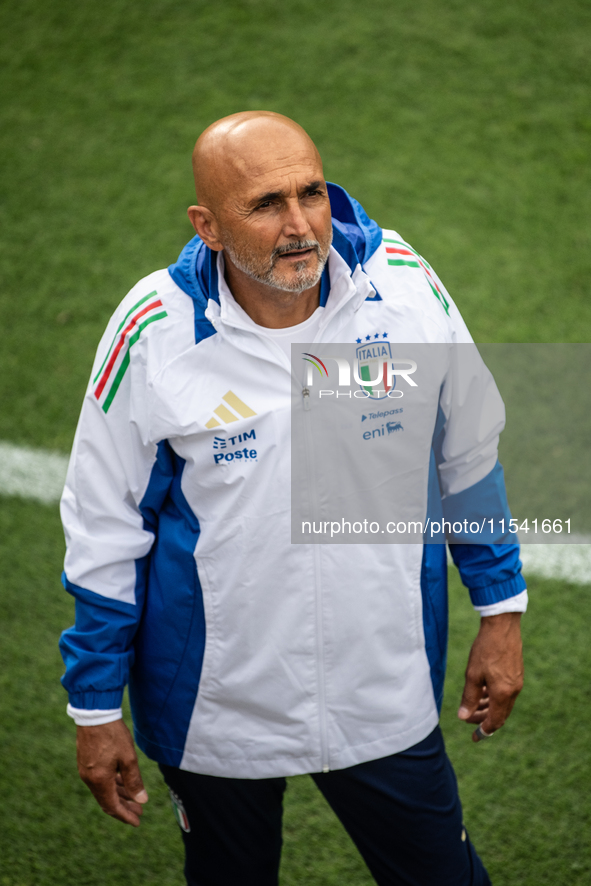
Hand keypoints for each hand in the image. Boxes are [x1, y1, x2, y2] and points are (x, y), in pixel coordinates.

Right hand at [76, 719, 147, 825]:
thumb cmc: (113, 735)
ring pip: (104, 790)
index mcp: (99, 781)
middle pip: (107, 800)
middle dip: (124, 807)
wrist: (95, 714)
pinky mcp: (86, 762)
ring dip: (119, 795)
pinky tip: (122, 782)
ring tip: (134, 799)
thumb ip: (134, 781)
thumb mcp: (128, 758)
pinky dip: (112, 785)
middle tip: (139, 811)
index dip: (125, 816)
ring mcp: (86, 770)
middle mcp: (89, 779)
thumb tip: (141, 801)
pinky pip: (100, 780)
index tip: (137, 822)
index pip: (112, 806)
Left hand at [458, 611, 523, 741]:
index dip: (484, 731)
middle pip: (500, 714)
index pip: (495, 721)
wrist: (502, 626)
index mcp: (503, 694)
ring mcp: (516, 682)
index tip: (474, 737)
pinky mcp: (516, 673)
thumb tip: (463, 717)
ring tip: (473, 705)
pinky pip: (505, 693)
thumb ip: (469, 698)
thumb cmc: (485, 649)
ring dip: (488, 707)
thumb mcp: (472, 675)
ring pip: (503, 703)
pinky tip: (482, 691)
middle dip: (484, 719)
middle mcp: (513, 691)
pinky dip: (494, 697)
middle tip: (469, 719)